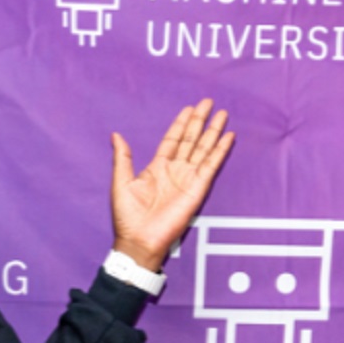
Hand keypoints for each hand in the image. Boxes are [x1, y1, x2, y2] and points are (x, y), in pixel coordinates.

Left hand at [110, 99, 233, 269]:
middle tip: (208, 102)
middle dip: (199, 122)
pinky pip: (211, 166)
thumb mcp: (121, 181)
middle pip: (191, 140)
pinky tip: (228, 137)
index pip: (172, 140)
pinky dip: (220, 151)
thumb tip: (116, 134)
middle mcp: (175, 170)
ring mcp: (188, 179)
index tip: (189, 108)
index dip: (180, 124)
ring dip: (213, 132)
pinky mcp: (198, 189)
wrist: (139, 239)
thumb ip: (123, 157)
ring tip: (222, 114)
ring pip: (203, 149)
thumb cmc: (128, 215)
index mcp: (157, 167)